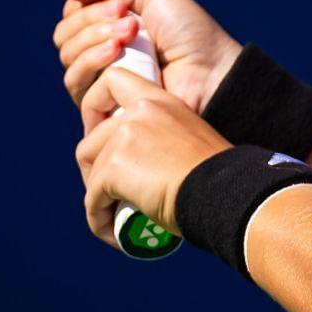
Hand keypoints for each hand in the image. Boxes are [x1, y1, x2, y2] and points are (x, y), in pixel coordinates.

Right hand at [52, 0, 242, 130]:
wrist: (208, 70)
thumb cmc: (189, 32)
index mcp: (112, 23)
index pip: (72, 13)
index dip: (87, 6)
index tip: (120, 4)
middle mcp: (102, 50)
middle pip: (65, 34)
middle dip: (93, 22)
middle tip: (130, 22)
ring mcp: (102, 78)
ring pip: (68, 57)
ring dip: (94, 39)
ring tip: (130, 36)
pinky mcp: (102, 104)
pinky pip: (76, 83)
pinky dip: (92, 62)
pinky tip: (118, 54)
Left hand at [75, 68, 230, 243]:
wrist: (223, 193)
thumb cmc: (215, 178)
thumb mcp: (186, 142)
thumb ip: (159, 139)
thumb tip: (138, 163)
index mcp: (160, 101)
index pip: (113, 80)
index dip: (96, 107)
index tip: (102, 137)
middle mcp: (139, 112)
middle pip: (91, 137)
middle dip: (92, 167)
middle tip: (108, 192)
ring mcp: (124, 137)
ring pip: (89, 168)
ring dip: (94, 194)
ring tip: (111, 215)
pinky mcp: (114, 166)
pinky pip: (92, 198)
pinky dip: (97, 217)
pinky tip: (111, 232)